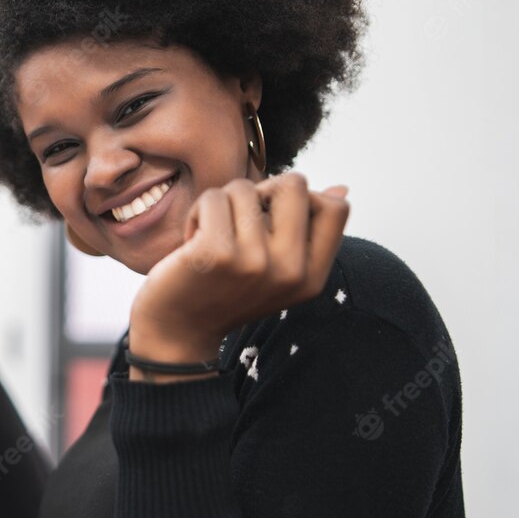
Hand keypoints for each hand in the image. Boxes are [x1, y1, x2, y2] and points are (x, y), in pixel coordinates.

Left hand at [128, 173, 349, 377]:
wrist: (177, 333)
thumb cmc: (224, 292)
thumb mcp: (277, 272)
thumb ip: (308, 234)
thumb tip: (341, 188)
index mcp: (311, 278)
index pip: (335, 208)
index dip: (300, 199)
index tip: (270, 218)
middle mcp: (290, 272)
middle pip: (294, 184)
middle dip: (261, 190)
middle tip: (239, 217)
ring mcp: (254, 262)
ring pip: (246, 188)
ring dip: (222, 204)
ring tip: (211, 234)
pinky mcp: (216, 253)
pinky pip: (214, 198)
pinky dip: (199, 211)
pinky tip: (192, 239)